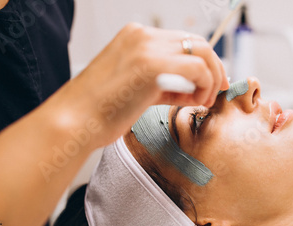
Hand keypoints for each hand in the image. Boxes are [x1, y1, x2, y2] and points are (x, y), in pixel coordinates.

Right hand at [56, 23, 228, 147]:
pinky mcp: (153, 65)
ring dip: (211, 78)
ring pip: (202, 51)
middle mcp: (143, 36)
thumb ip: (167, 84)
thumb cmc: (100, 111)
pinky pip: (198, 68)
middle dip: (215, 68)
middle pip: (197, 41)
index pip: (183, 42)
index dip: (204, 63)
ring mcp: (147, 47)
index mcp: (136, 37)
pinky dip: (205, 86)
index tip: (212, 84)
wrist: (74, 122)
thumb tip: (196, 89)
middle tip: (218, 91)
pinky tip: (195, 103)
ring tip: (202, 102)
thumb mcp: (139, 90)